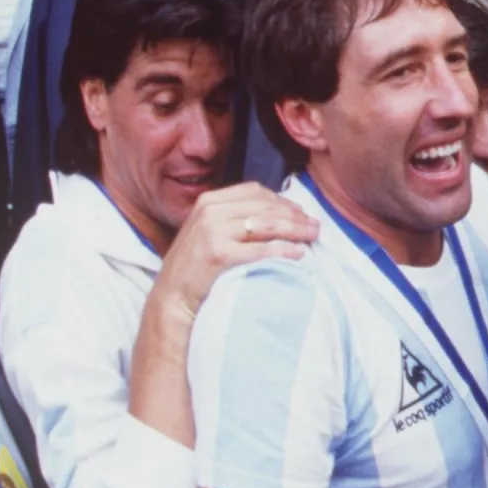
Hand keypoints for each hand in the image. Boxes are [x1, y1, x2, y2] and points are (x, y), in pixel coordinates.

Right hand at [154, 184, 319, 318]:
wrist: (171, 296)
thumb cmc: (195, 266)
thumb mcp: (208, 230)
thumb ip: (234, 216)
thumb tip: (278, 213)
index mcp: (209, 201)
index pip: (255, 191)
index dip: (282, 200)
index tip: (301, 212)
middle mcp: (210, 211)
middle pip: (265, 206)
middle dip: (295, 215)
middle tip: (315, 226)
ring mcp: (213, 231)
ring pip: (267, 224)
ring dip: (295, 230)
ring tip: (313, 236)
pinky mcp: (219, 253)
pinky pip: (261, 249)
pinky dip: (283, 250)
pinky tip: (298, 254)